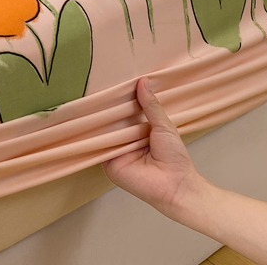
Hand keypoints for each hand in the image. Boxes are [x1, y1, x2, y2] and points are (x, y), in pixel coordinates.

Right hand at [103, 78, 201, 216]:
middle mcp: (124, 140)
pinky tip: (90, 122)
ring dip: (99, 120)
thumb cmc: (175, 157)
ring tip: (90, 99)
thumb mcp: (164, 125)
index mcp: (137, 130)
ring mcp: (115, 151)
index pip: (124, 112)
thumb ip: (151, 105)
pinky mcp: (108, 163)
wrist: (176, 186)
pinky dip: (96, 137)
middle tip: (96, 86)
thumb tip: (142, 81)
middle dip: (106, 107)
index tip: (111, 81)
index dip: (119, 99)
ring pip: (103, 132)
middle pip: (111, 121)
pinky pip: (99, 147)